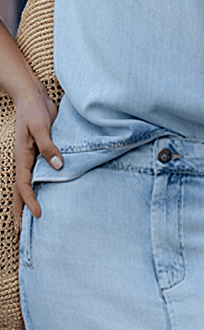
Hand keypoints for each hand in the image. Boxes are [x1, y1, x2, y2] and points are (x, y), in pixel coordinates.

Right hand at [13, 82, 63, 225]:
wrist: (33, 97)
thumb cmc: (35, 110)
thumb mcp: (41, 126)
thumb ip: (49, 145)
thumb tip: (58, 166)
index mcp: (22, 156)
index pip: (24, 184)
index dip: (30, 200)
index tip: (38, 214)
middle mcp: (24, 160)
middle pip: (20, 191)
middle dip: (21, 211)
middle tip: (23, 232)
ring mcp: (31, 158)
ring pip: (27, 185)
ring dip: (27, 203)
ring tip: (32, 221)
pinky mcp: (40, 154)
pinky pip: (37, 176)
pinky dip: (37, 188)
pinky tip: (46, 196)